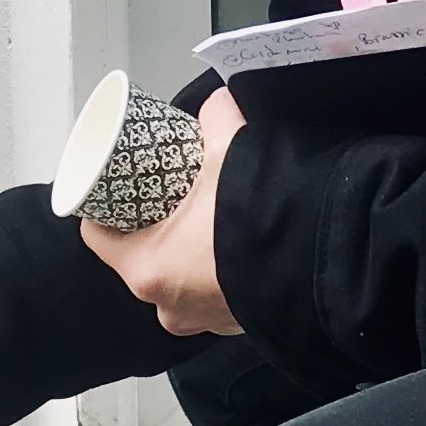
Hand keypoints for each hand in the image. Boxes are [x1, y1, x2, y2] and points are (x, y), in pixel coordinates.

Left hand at [80, 86, 244, 334]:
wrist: (327, 262)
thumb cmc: (262, 217)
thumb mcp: (231, 149)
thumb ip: (216, 116)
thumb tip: (216, 101)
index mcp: (147, 268)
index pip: (98, 235)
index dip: (103, 205)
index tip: (115, 186)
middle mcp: (167, 305)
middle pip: (138, 255)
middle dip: (149, 224)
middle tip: (167, 193)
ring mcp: (202, 320)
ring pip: (175, 276)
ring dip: (183, 249)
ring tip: (202, 217)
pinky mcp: (234, 323)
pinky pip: (211, 292)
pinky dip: (214, 269)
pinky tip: (230, 245)